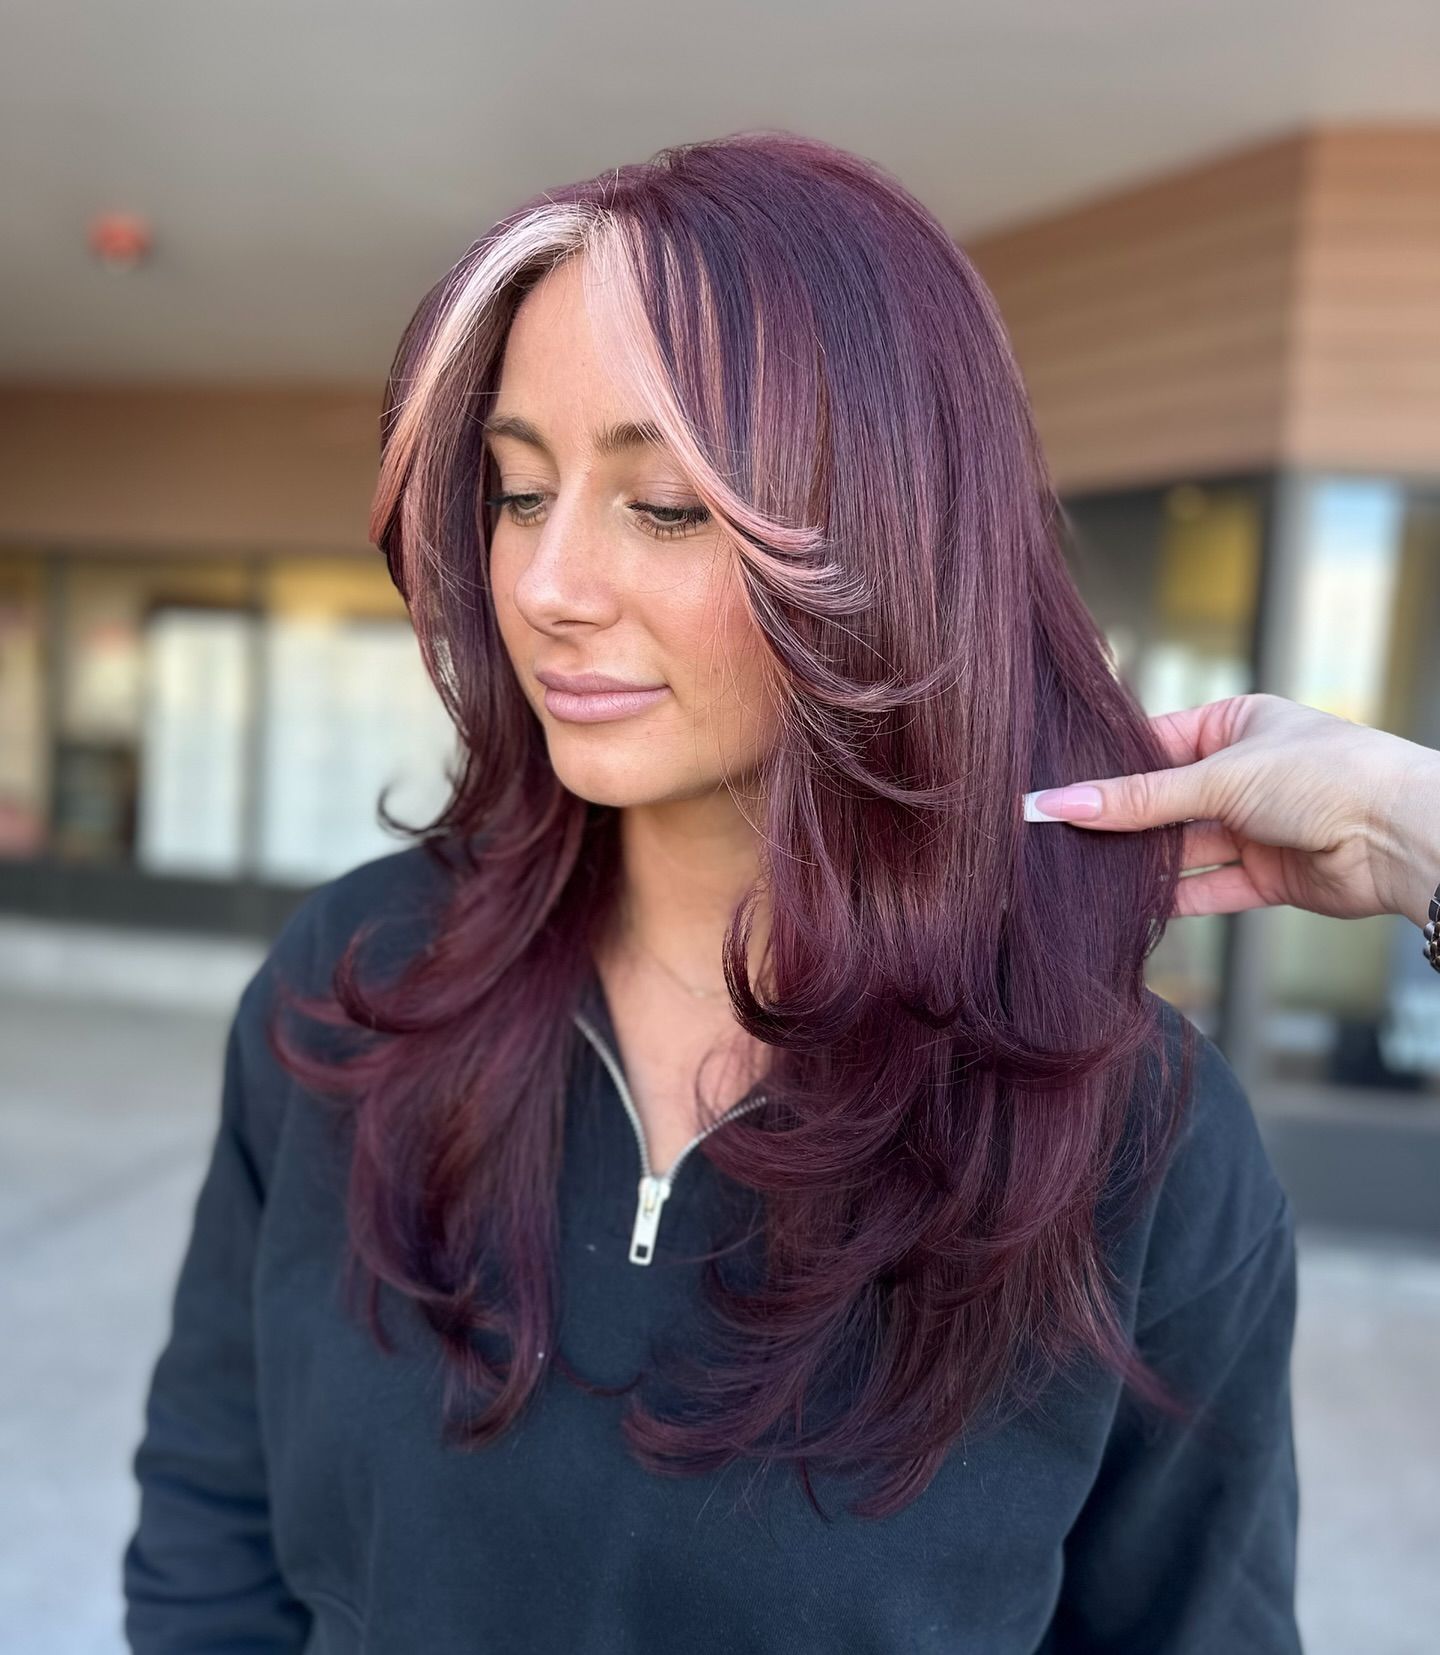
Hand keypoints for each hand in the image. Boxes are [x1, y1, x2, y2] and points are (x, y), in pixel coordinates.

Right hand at [1022, 692, 1439, 928]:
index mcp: (1236, 725)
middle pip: (1165, 802)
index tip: (1059, 793)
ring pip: (1184, 848)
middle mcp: (1244, 775)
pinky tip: (1133, 905)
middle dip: (1122, 823)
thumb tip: (1065, 802)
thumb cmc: (1329, 776)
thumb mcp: (1220, 777)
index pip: (1154, 745)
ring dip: (1145, 863)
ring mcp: (1256, 827)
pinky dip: (1175, 898)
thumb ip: (1140, 800)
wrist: (1399, 836)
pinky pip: (1210, 888)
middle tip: (1064, 838)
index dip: (1108, 770)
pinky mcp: (1268, 875)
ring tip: (1089, 874)